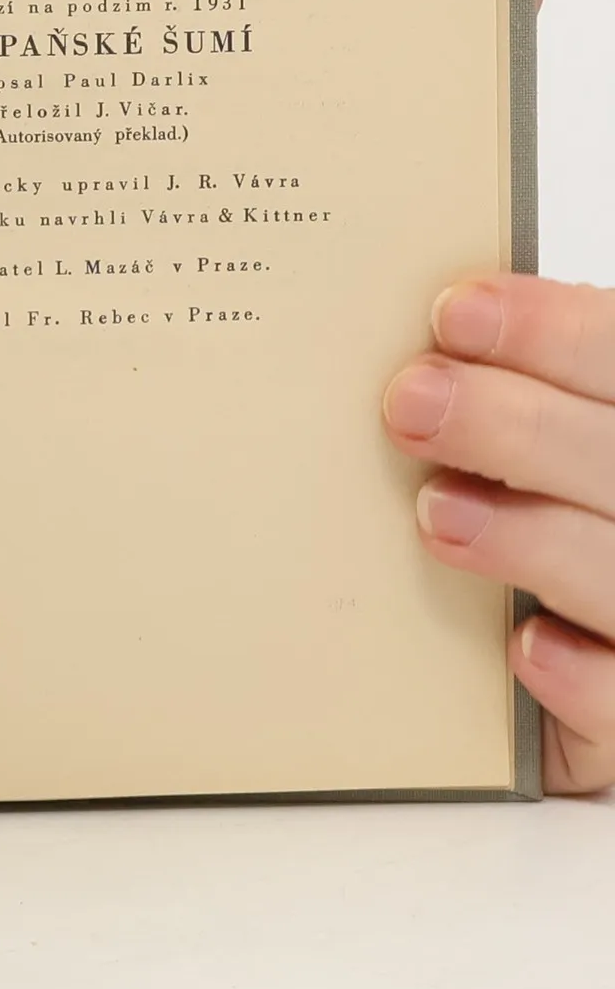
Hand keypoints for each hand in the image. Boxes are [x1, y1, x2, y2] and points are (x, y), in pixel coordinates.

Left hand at [385, 274, 614, 792]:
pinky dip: (580, 676)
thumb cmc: (535, 524)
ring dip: (532, 540)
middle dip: (518, 426)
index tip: (455, 313)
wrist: (565, 670)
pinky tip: (521, 645)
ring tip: (437, 514)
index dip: (555, 332)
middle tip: (410, 403)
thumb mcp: (527, 452)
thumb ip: (494, 402)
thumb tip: (407, 345)